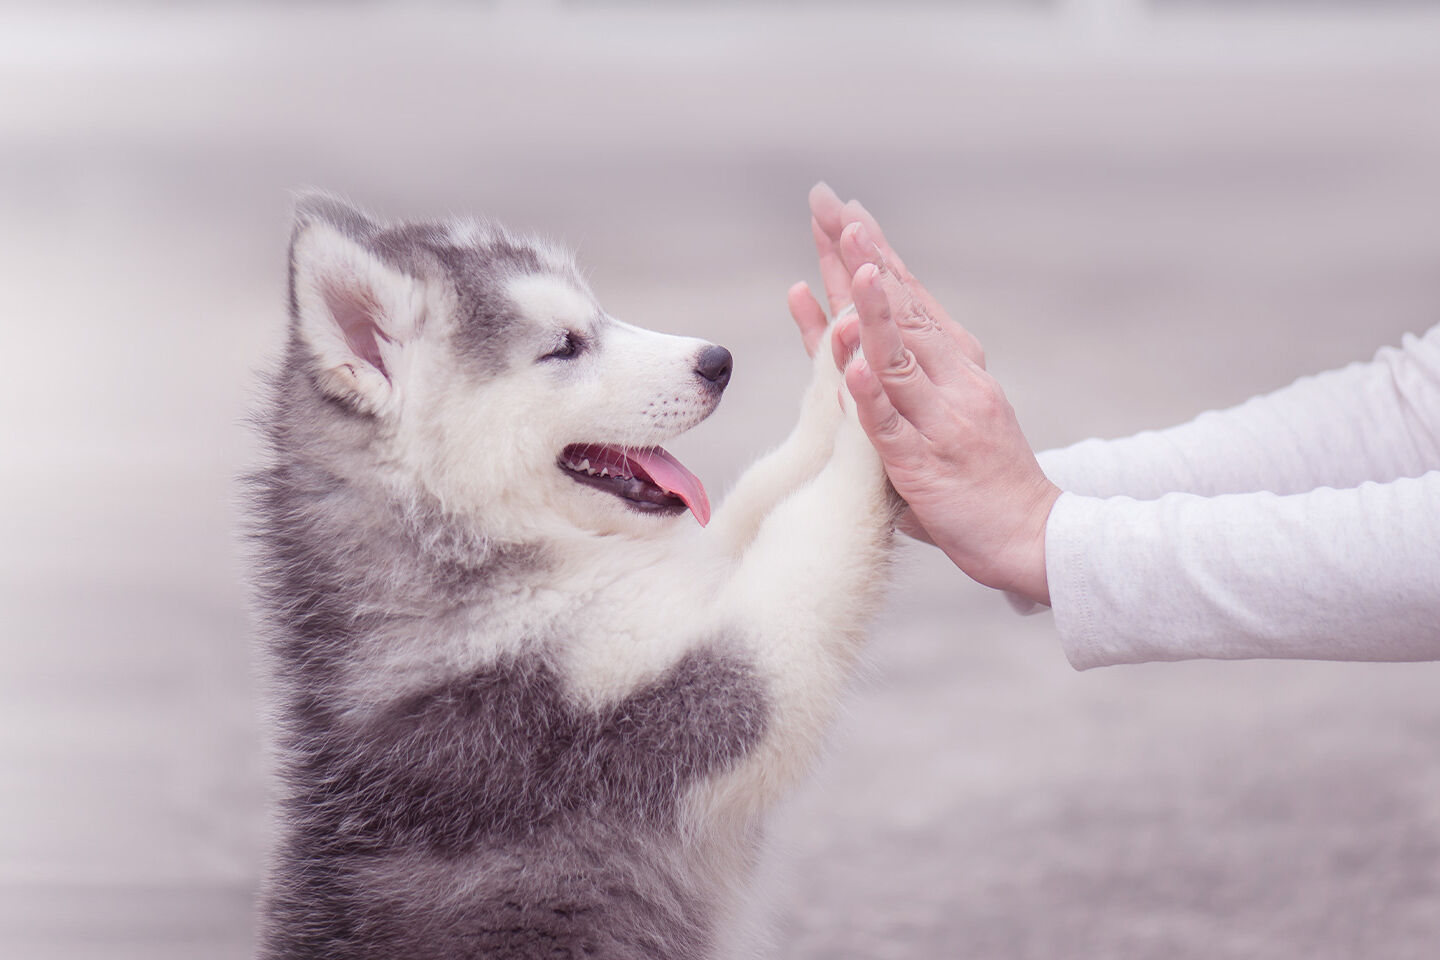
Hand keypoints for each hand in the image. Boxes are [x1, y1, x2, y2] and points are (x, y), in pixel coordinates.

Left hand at [788, 185, 1058, 603]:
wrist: (1035, 535)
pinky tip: (850, 366)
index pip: (907, 296)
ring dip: (873, 307)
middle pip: (898, 308)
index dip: (874, 253)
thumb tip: (857, 341)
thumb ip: (902, 378)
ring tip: (851, 262)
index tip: (844, 210)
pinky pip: (891, 426)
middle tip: (831, 205)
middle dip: (861, 255)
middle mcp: (951, 380)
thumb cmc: (981, 477)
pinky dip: (870, 395)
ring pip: (898, 356)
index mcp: (954, 364)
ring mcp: (939, 419)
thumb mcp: (945, 412)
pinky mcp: (924, 464)